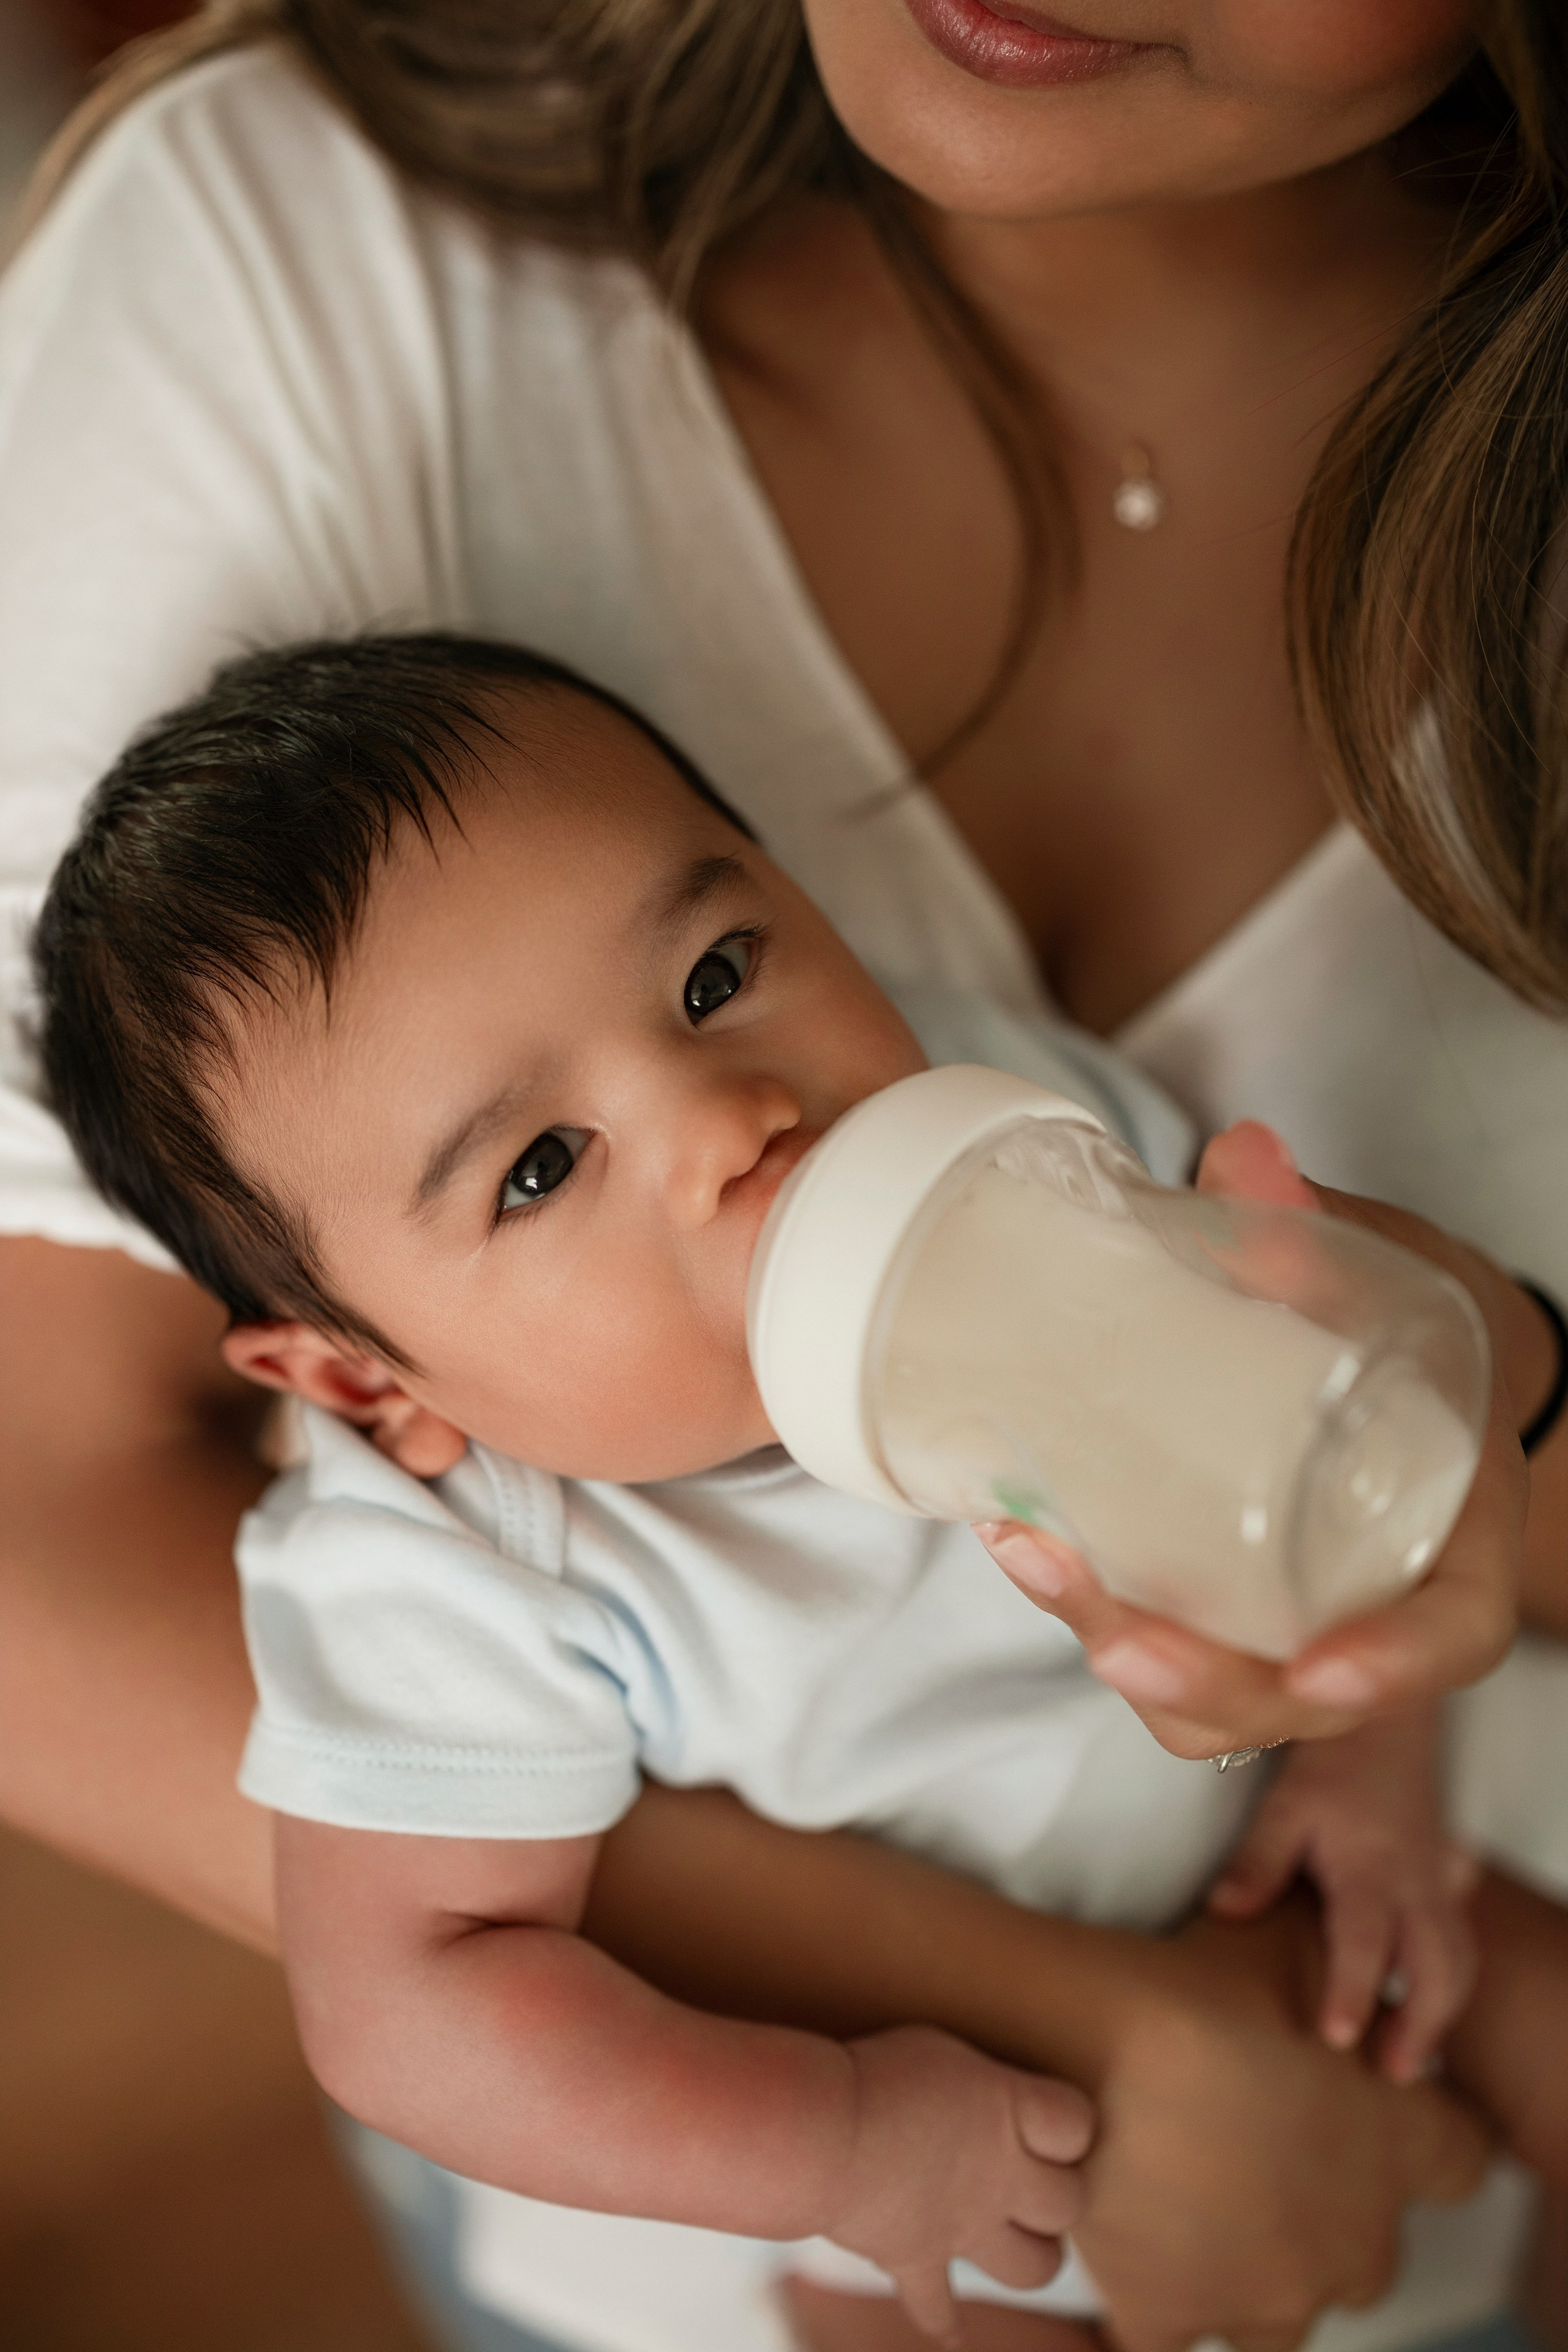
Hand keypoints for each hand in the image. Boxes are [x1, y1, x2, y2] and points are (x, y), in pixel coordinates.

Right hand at [827, 2024, 1093, 2345]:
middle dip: (1060, 2192)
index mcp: (1007, 2111)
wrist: (824, 2136)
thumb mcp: (937, 2051)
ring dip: (1034, 2258)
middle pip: (1068, 2200)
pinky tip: (948, 2333)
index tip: (1049, 2115)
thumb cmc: (874, 2073)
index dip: (1069, 2122)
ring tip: (1020, 2242)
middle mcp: (999, 2176)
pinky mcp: (917, 2261)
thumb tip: (980, 2097)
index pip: (1075, 2122)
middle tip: (1035, 2176)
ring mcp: (963, 2227)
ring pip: (1033, 2268)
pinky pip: (936, 2308)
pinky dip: (941, 2321)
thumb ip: (973, 2086)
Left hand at [978, 1122, 1524, 1759]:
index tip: (1317, 1674)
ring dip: (1124, 1651)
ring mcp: (1292, 1615)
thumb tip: (1244, 1155)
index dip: (1390, 1666)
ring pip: (1217, 1693)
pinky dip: (1093, 1607)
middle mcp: (1374, 1598)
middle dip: (1204, 1681)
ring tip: (1033, 1559)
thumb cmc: (1405, 1324)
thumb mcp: (1389, 1271)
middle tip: (1116, 1640)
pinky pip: (1166, 1643)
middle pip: (1300, 1693)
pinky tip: (1016, 1533)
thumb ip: (1314, 1228)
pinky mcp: (1219, 1601)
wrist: (1396, 1352)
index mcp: (1451, 1533)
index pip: (1447, 1632)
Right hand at [1072, 1897, 1493, 2351]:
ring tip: (1184, 2200)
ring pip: (1276, 2308)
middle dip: (1320, 2212)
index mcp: (1399, 2144)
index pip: (1460, 2156)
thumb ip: (1340, 1964)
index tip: (1361, 2105)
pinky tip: (1126, 2237)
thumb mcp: (1293, 1939)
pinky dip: (1151, 2295)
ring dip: (1243, 2267)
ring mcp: (1269, 2293)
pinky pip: (1166, 2332)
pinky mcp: (1175, 2316)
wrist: (1093, 2042)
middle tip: (1253, 2146)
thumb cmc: (1199, 1983)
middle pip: (1367, 2251)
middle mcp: (1353, 2238)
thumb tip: (1349, 1957)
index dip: (1417, 2131)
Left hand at [1208, 1711, 1479, 2080]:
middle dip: (1420, 2025)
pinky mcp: (1447, 1888)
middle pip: (1438, 1967)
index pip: (1366, 1940)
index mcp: (1370, 1868)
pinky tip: (1425, 2013)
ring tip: (1406, 2061)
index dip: (1354, 1990)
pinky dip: (1451, 1985)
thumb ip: (1258, 1861)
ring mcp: (1438, 1887)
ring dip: (1440, 2014)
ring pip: (1459, 1961)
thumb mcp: (1283, 1806)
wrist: (1386, 1729)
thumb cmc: (1330, 1769)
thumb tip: (1222, 1914)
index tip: (1338, 2037)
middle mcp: (1415, 1885)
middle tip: (1389, 2072)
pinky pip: (1463, 1944)